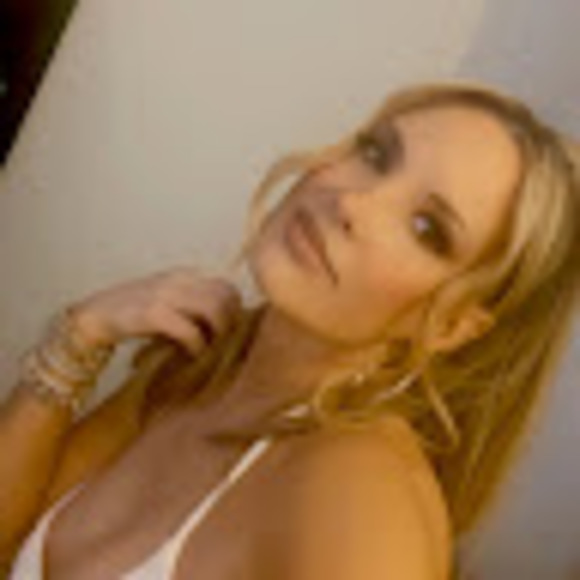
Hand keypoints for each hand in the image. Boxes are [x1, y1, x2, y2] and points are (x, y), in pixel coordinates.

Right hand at [68, 266, 242, 355]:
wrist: (93, 316)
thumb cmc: (135, 314)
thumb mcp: (169, 302)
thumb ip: (194, 306)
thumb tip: (226, 326)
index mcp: (185, 275)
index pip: (227, 285)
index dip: (235, 309)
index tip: (230, 330)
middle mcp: (179, 279)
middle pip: (227, 295)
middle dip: (231, 321)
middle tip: (224, 342)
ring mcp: (166, 294)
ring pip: (214, 308)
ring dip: (219, 333)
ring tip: (211, 348)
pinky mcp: (154, 313)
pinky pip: (191, 330)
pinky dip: (198, 346)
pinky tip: (193, 355)